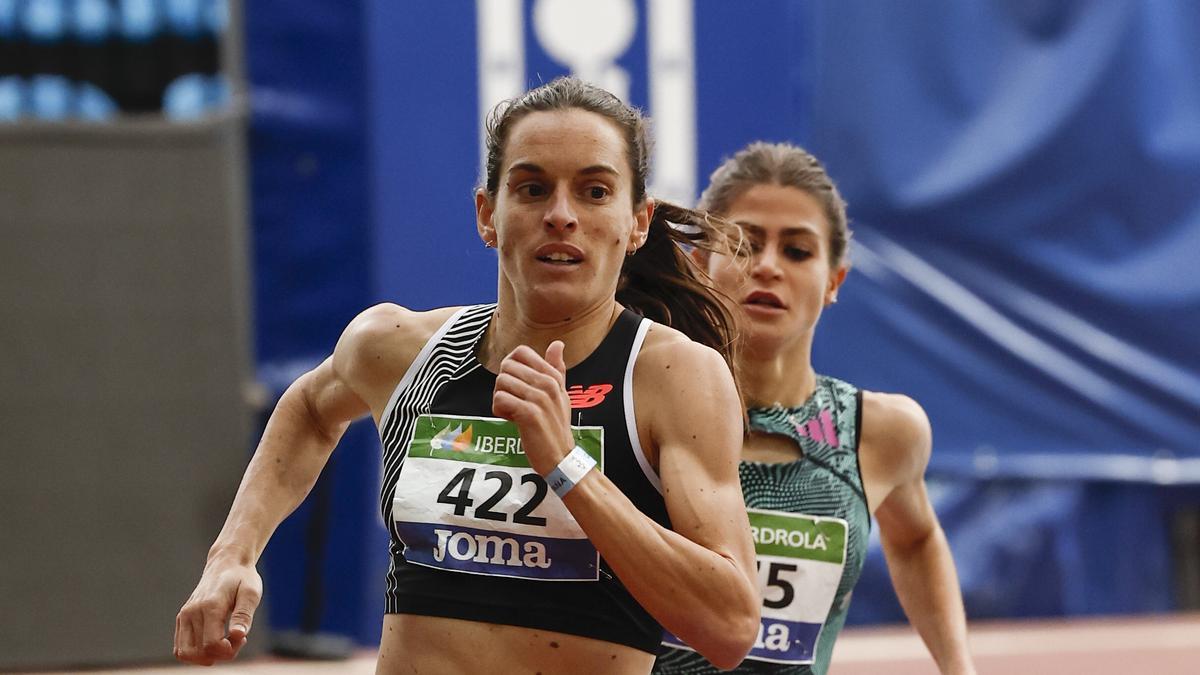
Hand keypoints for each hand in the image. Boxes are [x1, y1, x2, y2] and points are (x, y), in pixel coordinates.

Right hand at [174, 560, 261, 664]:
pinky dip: (196, 653)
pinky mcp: (181, 618)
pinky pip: (180, 648)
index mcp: (210, 606)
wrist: (226, 564)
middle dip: (220, 655)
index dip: (230, 650)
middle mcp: (191, 612)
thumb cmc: (242, 578)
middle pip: (198, 653)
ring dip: (206, 656)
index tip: (243, 638)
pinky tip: (214, 641)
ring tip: (225, 642)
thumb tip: (239, 635)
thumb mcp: (251, 593)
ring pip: (185, 654)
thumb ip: (244, 615)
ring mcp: (184, 616)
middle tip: (236, 640)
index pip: (212, 644)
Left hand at [492, 341, 573, 476]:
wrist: (560, 457)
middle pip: (507, 367)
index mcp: (553, 376)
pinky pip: (500, 399)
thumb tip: (557, 344)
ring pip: (501, 382)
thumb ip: (557, 368)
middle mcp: (548, 383)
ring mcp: (539, 398)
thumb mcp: (560, 394)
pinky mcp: (529, 414)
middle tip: (513, 401)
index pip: (521, 352)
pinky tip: (510, 420)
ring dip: (501, 399)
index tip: (517, 385)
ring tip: (513, 412)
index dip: (510, 368)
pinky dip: (499, 410)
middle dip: (503, 385)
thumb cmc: (556, 426)